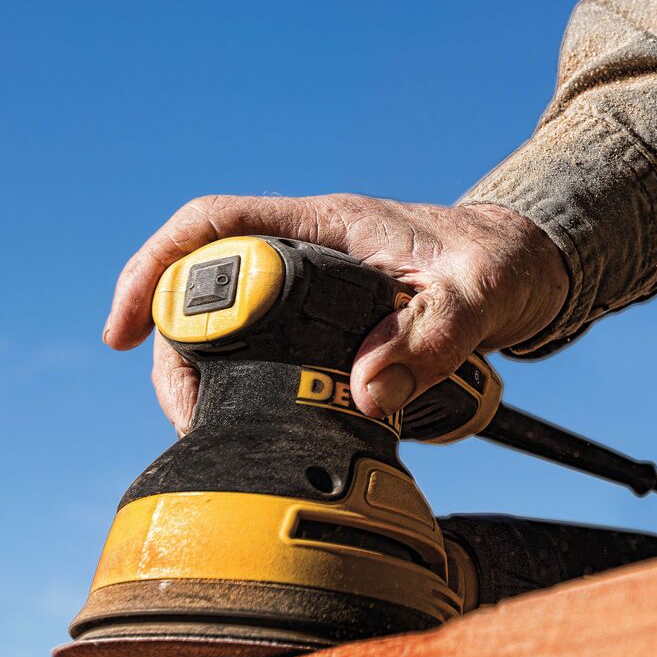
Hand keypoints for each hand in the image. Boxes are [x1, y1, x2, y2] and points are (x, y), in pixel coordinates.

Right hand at [103, 194, 570, 433]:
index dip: (157, 269)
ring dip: (210, 377)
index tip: (125, 331)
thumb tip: (369, 394)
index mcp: (328, 224)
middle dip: (177, 350)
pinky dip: (249, 388)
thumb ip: (431, 340)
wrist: (531, 267)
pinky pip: (267, 350)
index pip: (215, 225)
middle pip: (206, 287)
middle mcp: (310, 250)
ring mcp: (315, 287)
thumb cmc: (502, 265)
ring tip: (217, 431)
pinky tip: (253, 424)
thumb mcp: (479, 297)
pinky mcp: (328, 323)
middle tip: (186, 415)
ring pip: (231, 326)